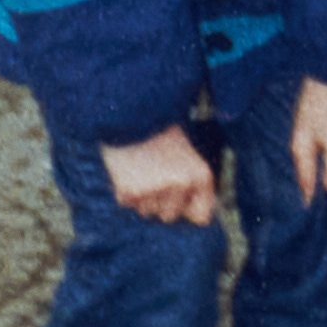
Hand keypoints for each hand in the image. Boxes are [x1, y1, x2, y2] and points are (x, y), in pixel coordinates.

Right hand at [102, 125, 216, 224]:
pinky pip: (127, 203)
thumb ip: (191, 181)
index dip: (188, 209)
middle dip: (162, 201)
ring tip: (140, 167)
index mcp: (201, 175)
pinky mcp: (129, 193)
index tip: (179, 199)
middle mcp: (181, 185)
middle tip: (153, 173)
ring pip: (147, 211)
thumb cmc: (160, 127)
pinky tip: (126, 168)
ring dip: (143, 196)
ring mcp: (154, 190)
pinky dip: (125, 191)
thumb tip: (195, 218)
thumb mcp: (187, 149)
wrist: (129, 107)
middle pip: (170, 216)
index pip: (201, 217)